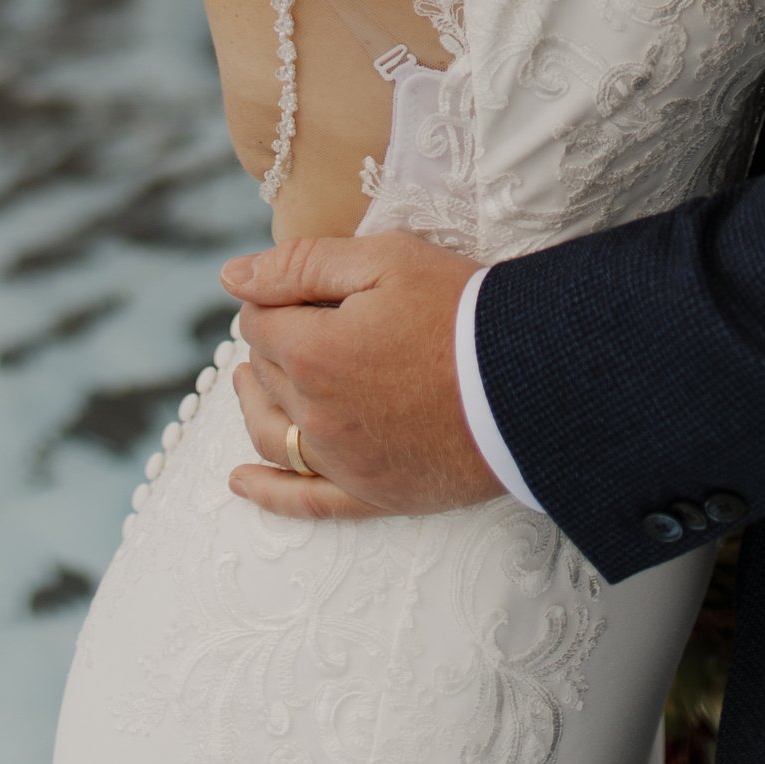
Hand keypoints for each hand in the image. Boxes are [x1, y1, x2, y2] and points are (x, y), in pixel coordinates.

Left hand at [218, 228, 498, 519]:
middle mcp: (316, 416)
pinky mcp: (373, 496)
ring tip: (248, 383)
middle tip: (299, 319)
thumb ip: (300, 265)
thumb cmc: (460, 310)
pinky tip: (240, 482)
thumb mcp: (384, 260)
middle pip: (265, 375)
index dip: (275, 299)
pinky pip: (307, 504)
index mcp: (312, 354)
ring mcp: (343, 463)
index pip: (258, 323)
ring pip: (270, 434)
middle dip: (272, 343)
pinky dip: (268, 494)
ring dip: (254, 403)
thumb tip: (232, 278)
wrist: (532, 380)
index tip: (305, 289)